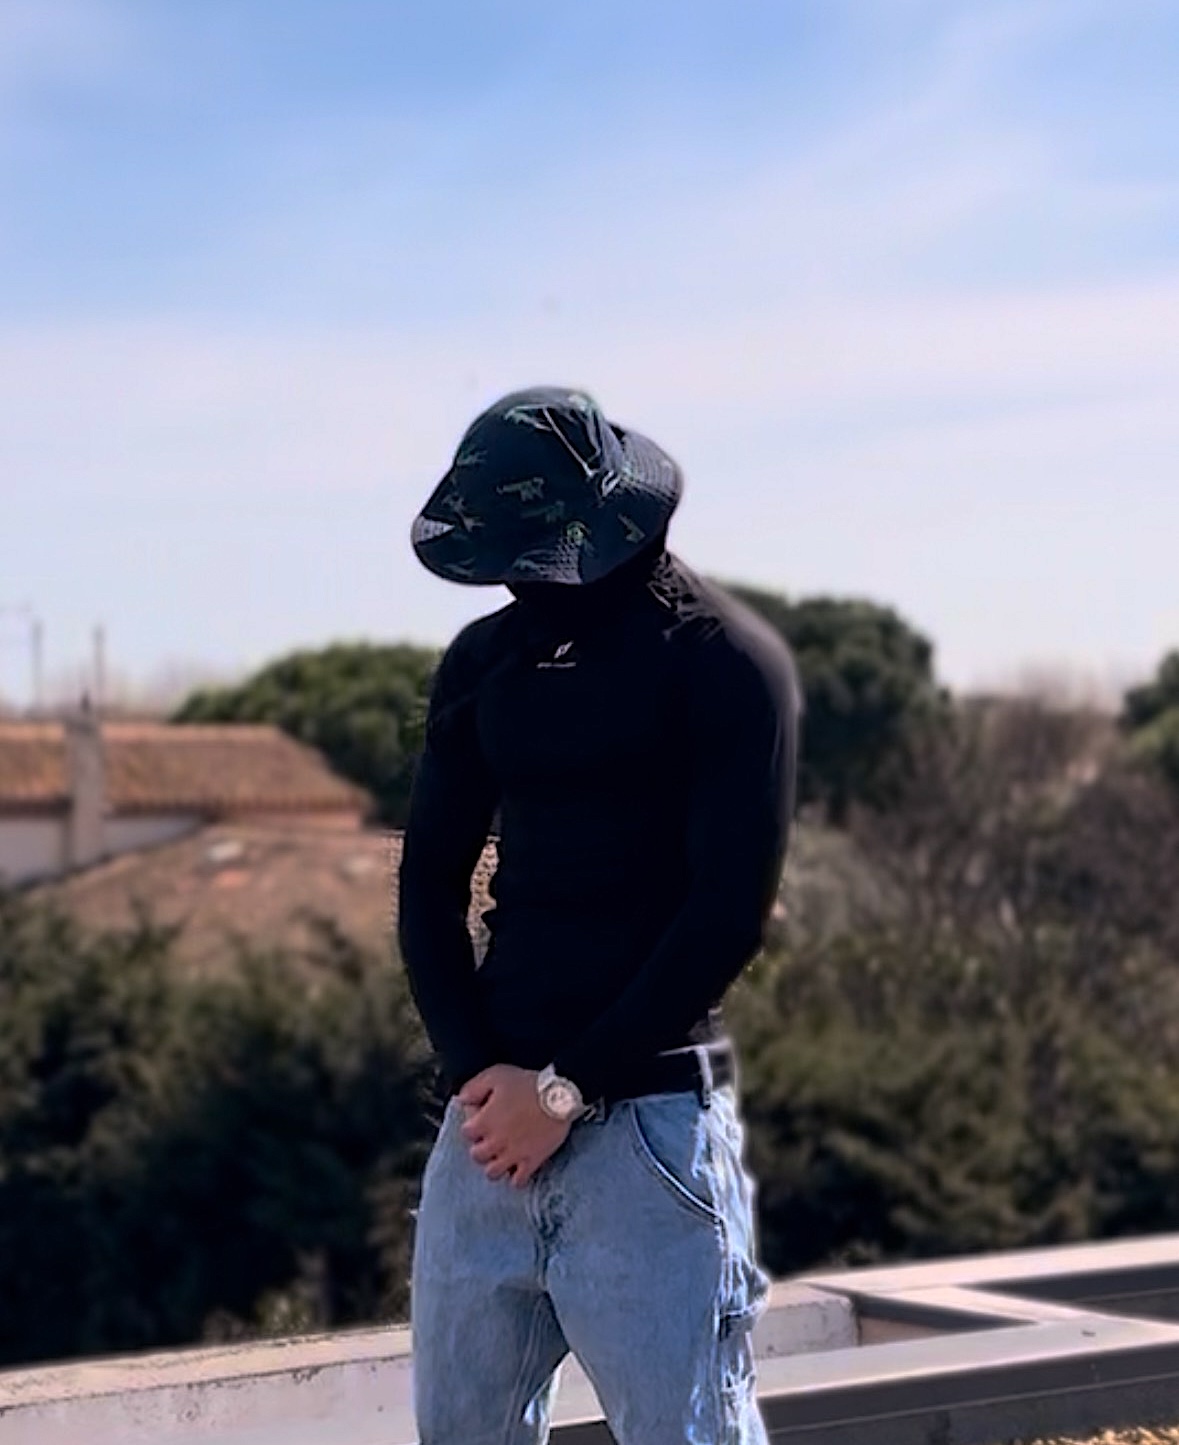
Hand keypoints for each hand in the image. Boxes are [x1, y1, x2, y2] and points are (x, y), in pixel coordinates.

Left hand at [457, 1064, 571, 1187]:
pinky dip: (516, 1177)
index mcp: (484, 1122)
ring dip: (495, 1164)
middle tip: (491, 1138)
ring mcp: (513, 1155)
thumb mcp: (496, 1075)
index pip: (466, 1133)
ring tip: (502, 1155)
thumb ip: (474, 1088)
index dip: (473, 1125)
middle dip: (482, 1147)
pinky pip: (518, 1181)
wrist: (560, 1095)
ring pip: (493, 1173)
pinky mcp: (532, 1161)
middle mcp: (495, 1142)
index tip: (481, 1118)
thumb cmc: (528, 1083)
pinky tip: (518, 1167)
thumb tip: (461, 1099)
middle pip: (477, 1155)